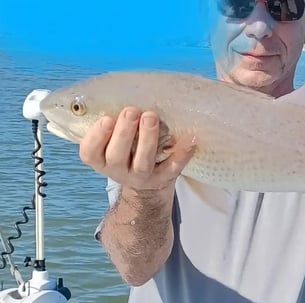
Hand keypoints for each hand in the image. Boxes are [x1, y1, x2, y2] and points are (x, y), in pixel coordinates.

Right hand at [79, 106, 194, 190]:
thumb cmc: (127, 151)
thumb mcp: (112, 140)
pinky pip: (173, 168)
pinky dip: (181, 154)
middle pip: (116, 156)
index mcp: (102, 160)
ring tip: (151, 116)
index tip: (106, 119)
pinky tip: (189, 140)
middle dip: (124, 132)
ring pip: (142, 162)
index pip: (90, 153)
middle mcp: (119, 171)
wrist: (147, 185)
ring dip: (147, 139)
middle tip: (131, 111)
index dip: (95, 137)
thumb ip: (113, 122)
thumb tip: (119, 90)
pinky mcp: (163, 179)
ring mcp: (142, 177)